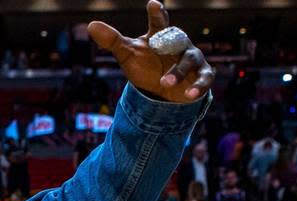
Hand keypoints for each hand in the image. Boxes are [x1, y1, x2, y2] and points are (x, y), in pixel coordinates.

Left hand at [88, 0, 213, 102]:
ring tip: (165, 82)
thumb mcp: (127, 54)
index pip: (159, 22)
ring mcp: (192, 59)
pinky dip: (199, 87)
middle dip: (170, 43)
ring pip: (189, 61)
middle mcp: (179, 44)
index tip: (153, 4)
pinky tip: (190, 96)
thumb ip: (112, 40)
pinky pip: (205, 79)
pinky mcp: (202, 75)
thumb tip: (91, 25)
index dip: (156, 14)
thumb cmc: (145, 66)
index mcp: (160, 36)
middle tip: (158, 46)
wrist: (162, 90)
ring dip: (179, 71)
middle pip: (177, 39)